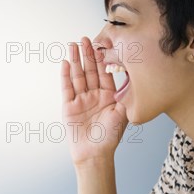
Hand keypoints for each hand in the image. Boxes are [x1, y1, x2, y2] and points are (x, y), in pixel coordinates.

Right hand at [61, 37, 127, 166]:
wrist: (95, 154)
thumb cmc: (110, 137)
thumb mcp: (123, 113)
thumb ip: (123, 93)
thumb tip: (127, 73)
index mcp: (108, 96)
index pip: (104, 73)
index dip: (101, 59)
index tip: (100, 44)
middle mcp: (93, 95)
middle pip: (89, 71)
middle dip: (86, 54)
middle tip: (83, 39)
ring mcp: (80, 100)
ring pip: (77, 76)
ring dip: (75, 60)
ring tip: (72, 46)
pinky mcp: (68, 106)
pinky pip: (66, 87)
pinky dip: (66, 75)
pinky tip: (66, 63)